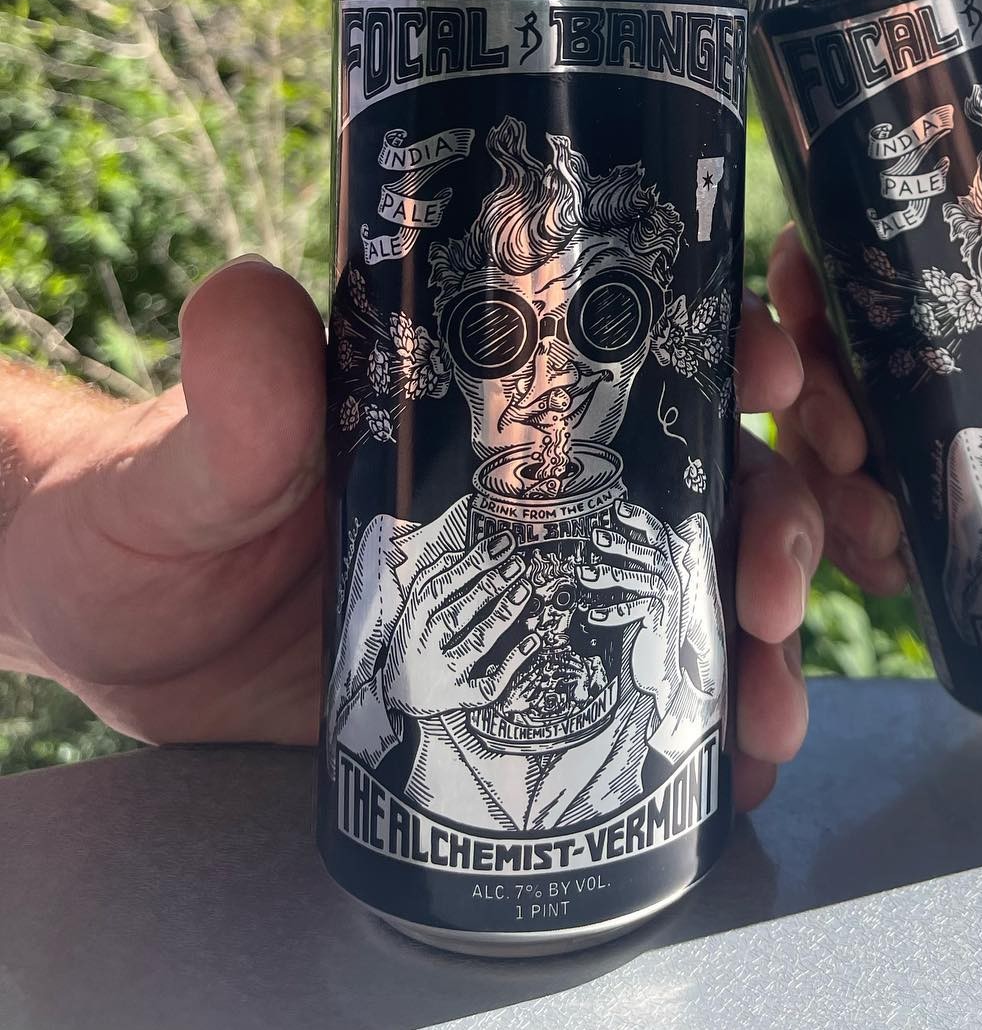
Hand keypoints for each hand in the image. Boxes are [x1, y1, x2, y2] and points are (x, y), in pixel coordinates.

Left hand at [0, 275, 815, 811]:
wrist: (120, 633)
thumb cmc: (155, 501)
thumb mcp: (196, 445)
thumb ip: (233, 392)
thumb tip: (250, 299)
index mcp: (492, 386)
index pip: (644, 338)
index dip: (734, 342)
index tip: (775, 372)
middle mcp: (538, 476)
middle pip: (704, 470)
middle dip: (775, 516)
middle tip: (776, 586)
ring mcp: (537, 580)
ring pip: (694, 582)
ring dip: (763, 636)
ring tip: (769, 711)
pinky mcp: (522, 680)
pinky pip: (639, 690)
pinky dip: (705, 724)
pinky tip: (735, 767)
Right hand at [768, 28, 981, 620]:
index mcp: (962, 296)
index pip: (843, 267)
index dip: (801, 277)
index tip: (807, 297)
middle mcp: (928, 370)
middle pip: (815, 364)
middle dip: (802, 391)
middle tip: (845, 428)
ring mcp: (934, 454)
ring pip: (824, 456)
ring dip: (823, 483)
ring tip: (875, 516)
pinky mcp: (957, 536)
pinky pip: (873, 542)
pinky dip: (863, 552)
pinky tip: (887, 559)